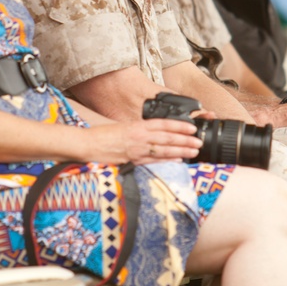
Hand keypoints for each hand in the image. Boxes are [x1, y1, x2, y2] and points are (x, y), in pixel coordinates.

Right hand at [82, 117, 201, 166]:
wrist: (87, 144)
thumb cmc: (103, 136)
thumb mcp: (123, 128)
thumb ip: (139, 131)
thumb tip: (155, 135)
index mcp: (138, 126)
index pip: (163, 124)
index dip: (179, 125)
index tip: (192, 127)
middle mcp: (139, 136)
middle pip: (167, 137)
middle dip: (185, 139)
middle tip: (199, 142)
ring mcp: (137, 149)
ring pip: (164, 149)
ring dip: (181, 150)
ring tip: (193, 151)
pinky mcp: (133, 161)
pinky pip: (153, 161)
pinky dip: (167, 161)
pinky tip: (178, 161)